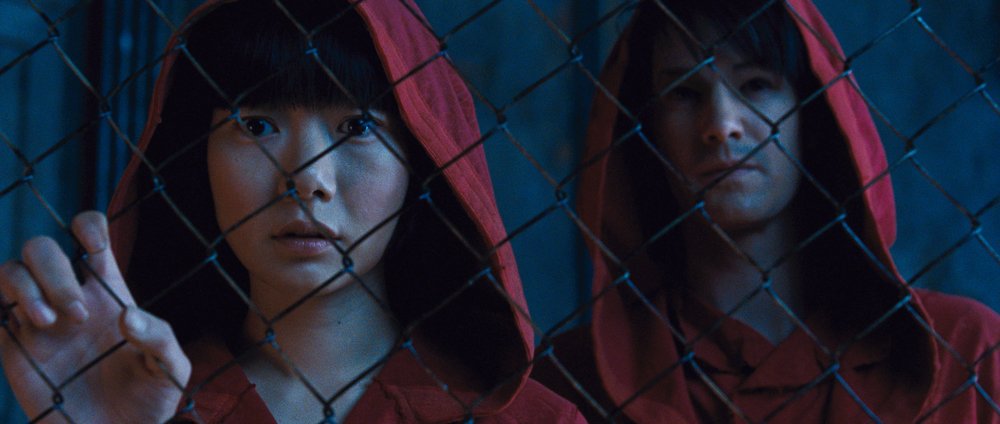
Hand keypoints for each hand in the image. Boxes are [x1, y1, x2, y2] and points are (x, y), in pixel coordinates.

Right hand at [0, 211, 191, 422]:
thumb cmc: (148, 400)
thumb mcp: (171, 369)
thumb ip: (160, 338)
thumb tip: (126, 314)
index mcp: (108, 290)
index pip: (89, 235)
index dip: (87, 226)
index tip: (93, 247)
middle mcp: (69, 297)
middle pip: (42, 249)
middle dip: (54, 272)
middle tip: (76, 316)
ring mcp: (37, 321)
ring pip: (10, 271)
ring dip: (25, 287)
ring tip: (49, 323)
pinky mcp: (13, 348)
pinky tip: (22, 326)